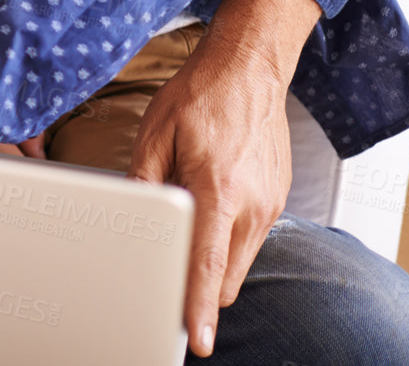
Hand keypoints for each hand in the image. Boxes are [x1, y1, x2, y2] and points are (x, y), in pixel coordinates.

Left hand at [127, 0, 320, 358]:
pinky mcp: (276, 199)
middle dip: (200, 290)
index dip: (200, 308)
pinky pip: (249, 240)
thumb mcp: (155, 134)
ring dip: (214, 265)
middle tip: (166, 281)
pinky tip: (207, 212)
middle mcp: (253, 204)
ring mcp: (270, 204)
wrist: (250, 69)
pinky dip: (227, 242)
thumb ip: (144, 183)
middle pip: (227, 279)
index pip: (208, 265)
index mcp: (219, 189)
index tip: (196, 340)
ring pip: (239, 263)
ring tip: (183, 235)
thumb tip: (132, 221)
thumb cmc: (200, 96)